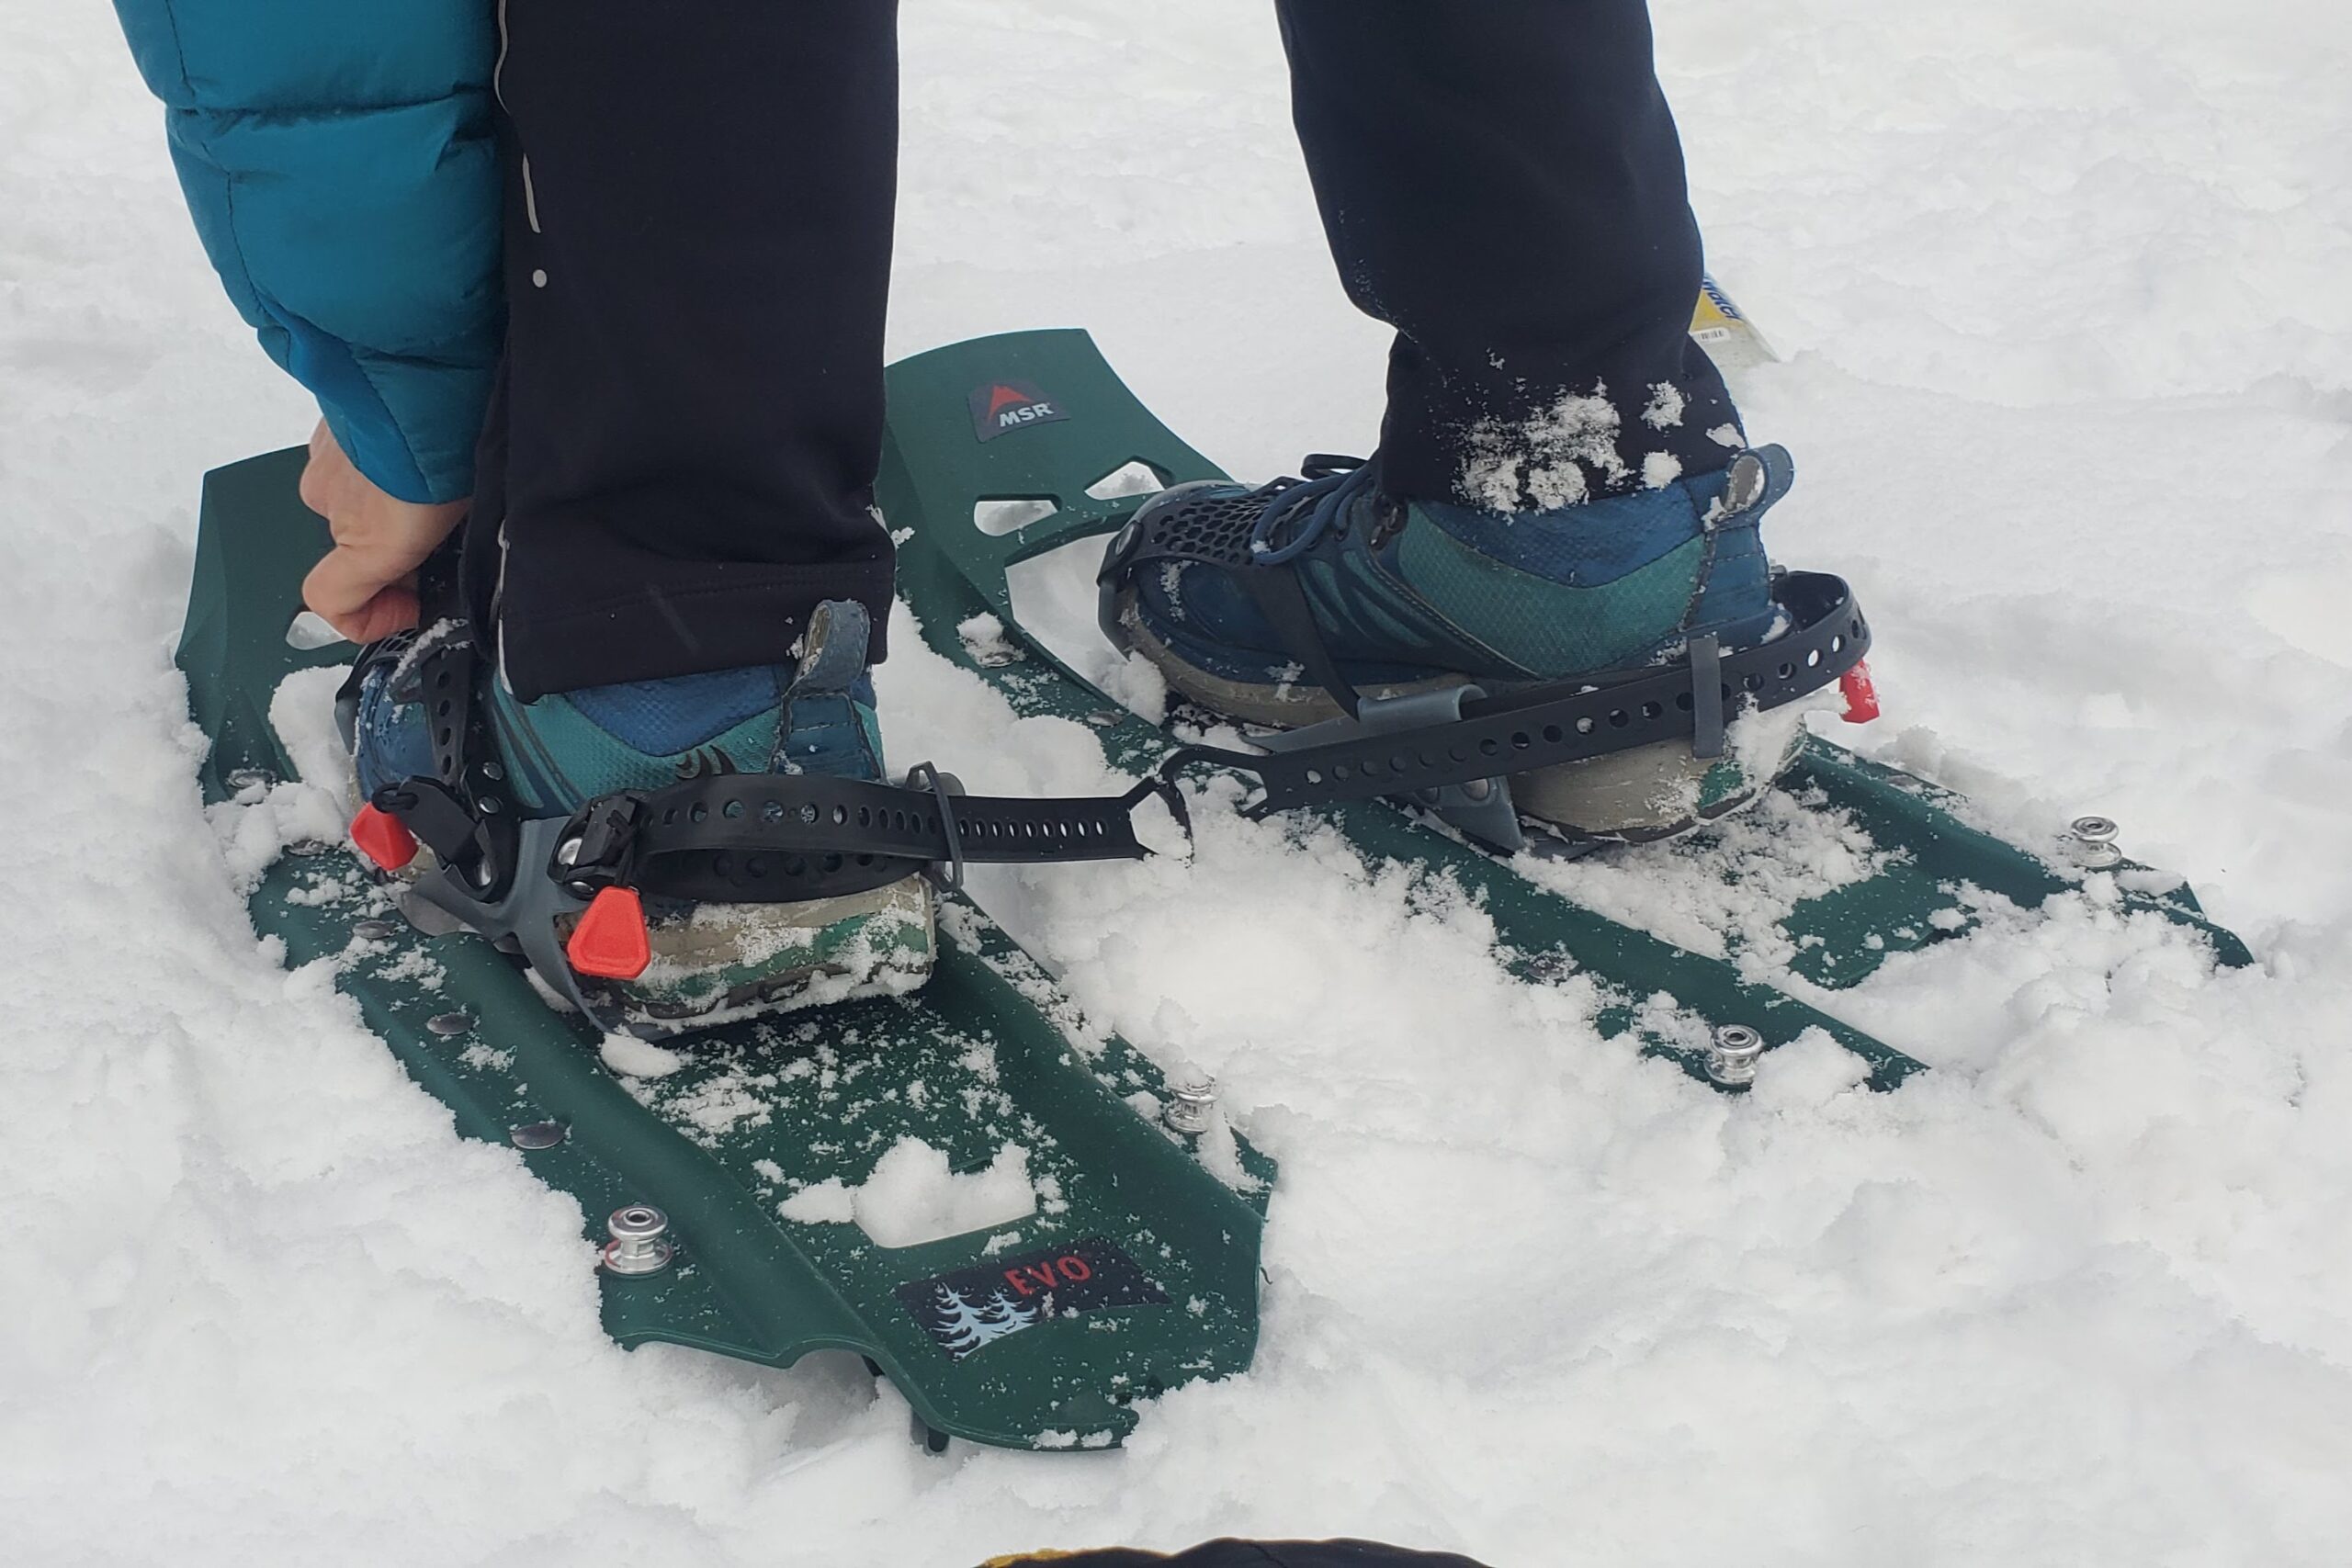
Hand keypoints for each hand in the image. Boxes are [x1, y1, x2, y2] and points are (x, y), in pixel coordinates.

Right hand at [297, 420, 468, 642]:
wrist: (422, 361)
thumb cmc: (454, 441)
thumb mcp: (465, 508)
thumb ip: (442, 541)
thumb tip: (447, 550)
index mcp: (370, 541)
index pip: (330, 602)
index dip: (367, 620)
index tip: (410, 605)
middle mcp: (331, 507)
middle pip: (355, 549)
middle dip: (396, 550)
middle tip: (445, 527)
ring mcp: (321, 465)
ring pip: (351, 503)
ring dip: (385, 501)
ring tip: (436, 475)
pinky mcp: (322, 429)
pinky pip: (344, 463)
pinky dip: (371, 464)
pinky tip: (412, 444)